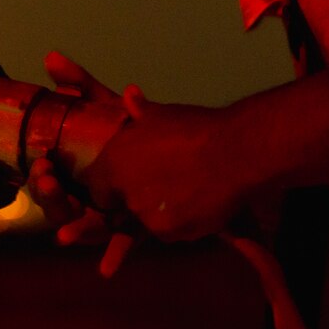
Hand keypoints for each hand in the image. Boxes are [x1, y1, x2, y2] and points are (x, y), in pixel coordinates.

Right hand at [32, 52, 139, 275]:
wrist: (210, 153)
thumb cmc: (156, 126)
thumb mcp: (112, 106)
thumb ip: (82, 83)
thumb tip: (50, 58)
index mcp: (84, 167)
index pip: (53, 176)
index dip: (44, 176)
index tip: (40, 168)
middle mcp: (95, 193)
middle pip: (67, 201)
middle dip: (54, 197)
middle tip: (50, 188)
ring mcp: (117, 211)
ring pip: (89, 222)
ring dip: (77, 228)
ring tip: (64, 236)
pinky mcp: (141, 227)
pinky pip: (124, 242)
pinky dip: (115, 252)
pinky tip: (107, 269)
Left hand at [80, 87, 246, 245]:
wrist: (232, 154)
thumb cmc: (193, 128)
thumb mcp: (162, 115)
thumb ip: (140, 112)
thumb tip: (130, 94)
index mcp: (113, 163)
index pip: (96, 187)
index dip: (110, 185)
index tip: (126, 179)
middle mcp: (124, 194)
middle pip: (118, 207)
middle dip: (131, 200)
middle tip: (156, 186)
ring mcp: (146, 218)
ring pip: (143, 222)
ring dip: (154, 212)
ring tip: (180, 192)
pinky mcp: (170, 234)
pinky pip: (167, 232)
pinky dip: (176, 222)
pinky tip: (194, 204)